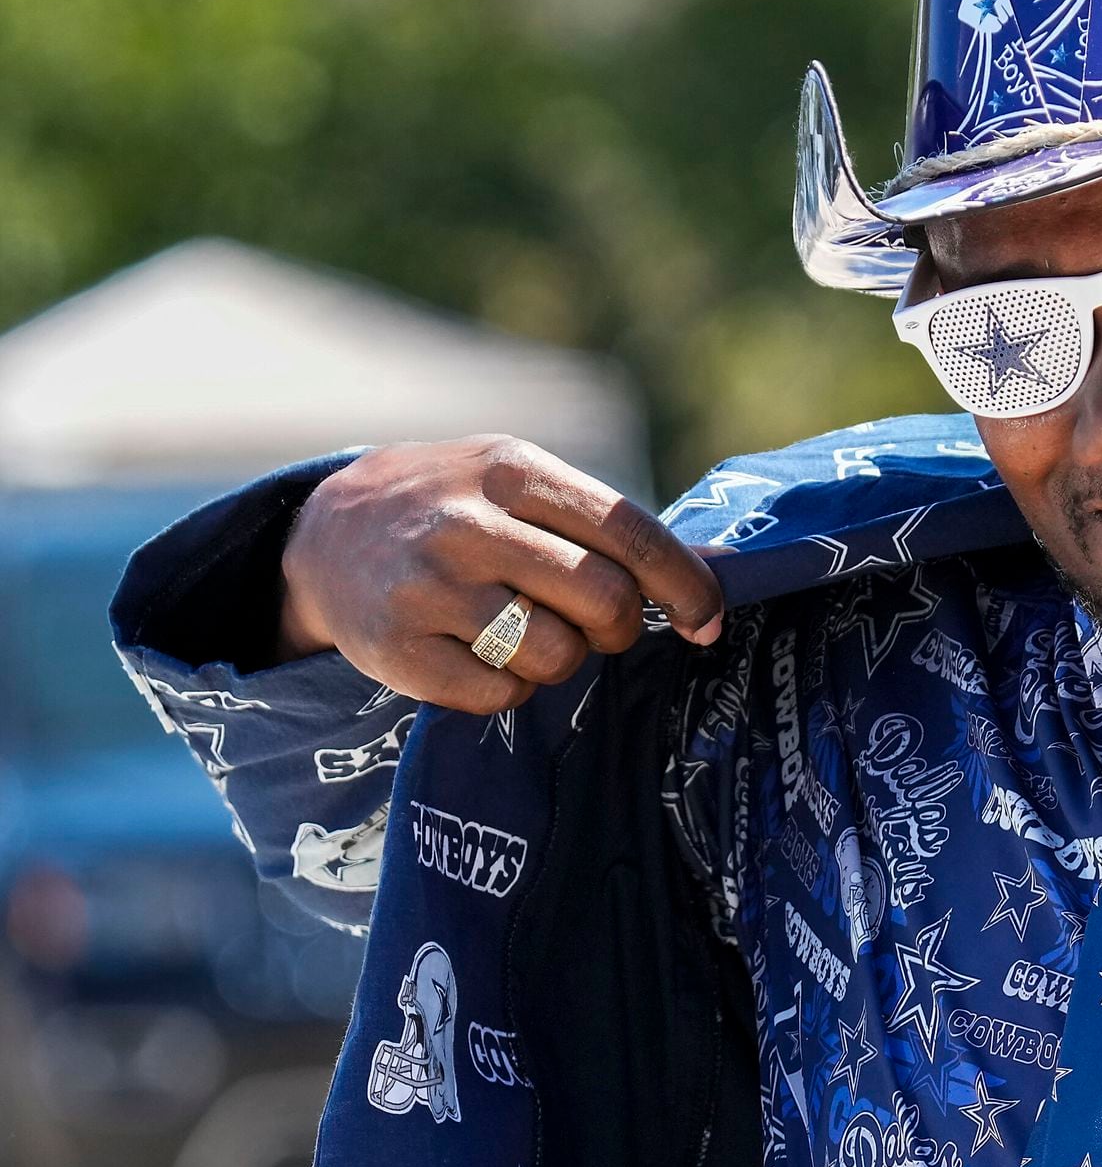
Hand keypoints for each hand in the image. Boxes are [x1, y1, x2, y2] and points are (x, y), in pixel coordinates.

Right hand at [277, 436, 724, 713]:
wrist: (326, 532)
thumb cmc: (457, 508)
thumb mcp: (518, 482)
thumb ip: (600, 523)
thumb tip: (711, 577)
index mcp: (513, 471)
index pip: (628, 532)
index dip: (684, 584)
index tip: (709, 621)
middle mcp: (468, 523)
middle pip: (603, 600)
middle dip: (620, 628)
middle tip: (601, 628)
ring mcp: (427, 587)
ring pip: (555, 656)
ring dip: (559, 659)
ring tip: (525, 632)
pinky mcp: (395, 649)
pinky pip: (499, 696)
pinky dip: (508, 689)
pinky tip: (481, 656)